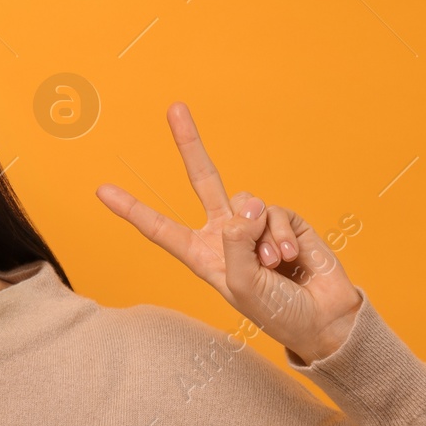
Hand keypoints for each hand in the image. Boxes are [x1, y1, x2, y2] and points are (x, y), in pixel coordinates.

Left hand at [95, 102, 360, 363]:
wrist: (323, 318)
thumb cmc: (276, 311)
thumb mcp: (241, 285)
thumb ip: (236, 241)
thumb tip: (247, 203)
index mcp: (202, 255)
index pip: (161, 228)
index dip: (132, 209)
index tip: (102, 190)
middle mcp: (225, 234)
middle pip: (204, 180)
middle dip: (190, 144)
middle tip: (175, 108)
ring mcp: (254, 224)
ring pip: (247, 201)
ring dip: (260, 236)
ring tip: (272, 265)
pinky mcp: (284, 219)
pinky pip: (275, 211)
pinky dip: (281, 235)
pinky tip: (290, 258)